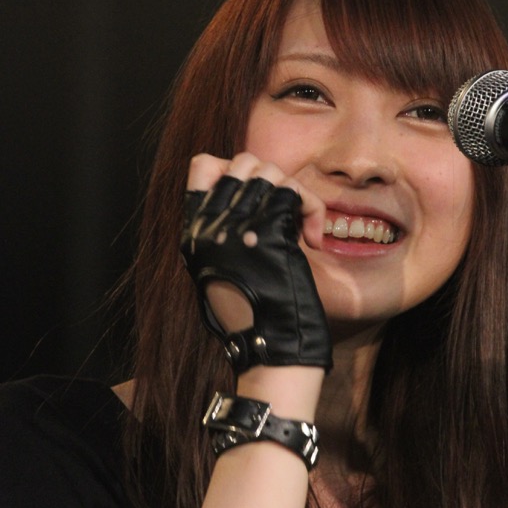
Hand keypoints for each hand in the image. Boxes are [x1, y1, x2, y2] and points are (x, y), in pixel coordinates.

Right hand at [181, 154, 332, 374]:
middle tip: (285, 213)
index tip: (254, 198)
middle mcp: (209, 226)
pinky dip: (312, 210)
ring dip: (294, 193)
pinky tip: (312, 239)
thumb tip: (245, 198)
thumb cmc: (253, 315)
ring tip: (299, 226)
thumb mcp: (221, 269)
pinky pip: (294, 194)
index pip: (201, 166)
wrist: (268, 346)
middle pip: (243, 161)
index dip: (233, 168)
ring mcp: (235, 227)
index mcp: (194, 232)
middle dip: (273, 179)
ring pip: (270, 171)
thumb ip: (224, 233)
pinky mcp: (266, 234)